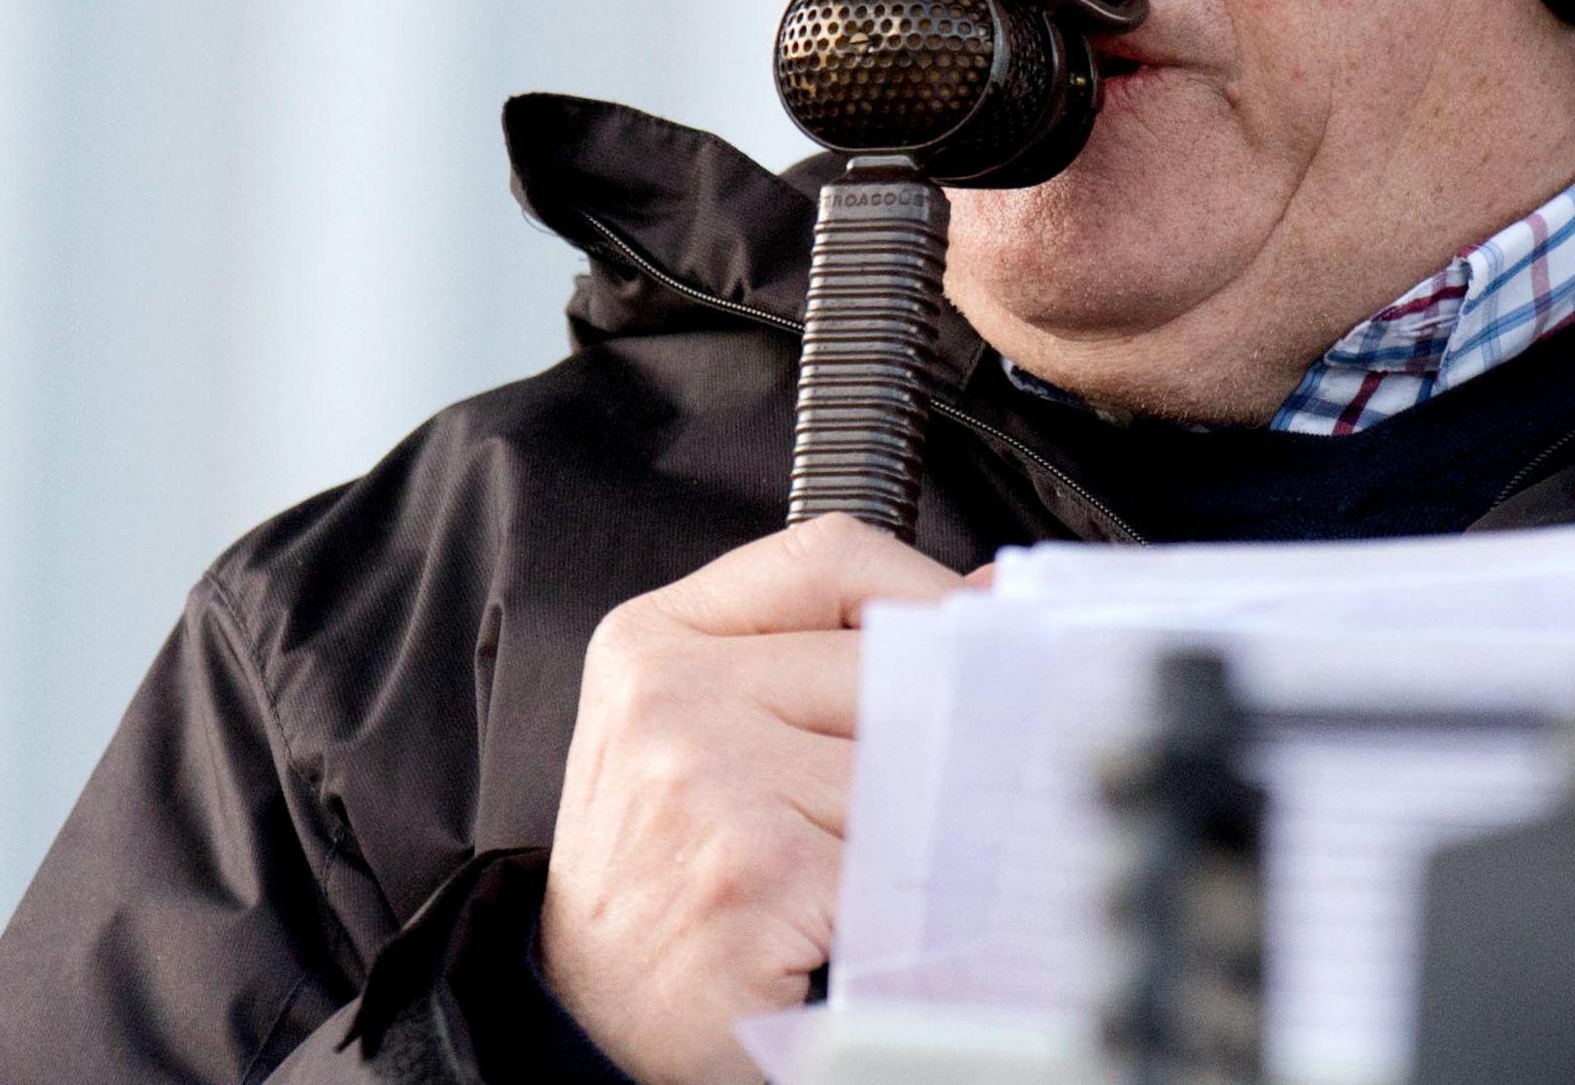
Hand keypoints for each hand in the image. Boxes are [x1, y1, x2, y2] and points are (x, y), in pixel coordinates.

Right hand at [540, 516, 963, 1084]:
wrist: (592, 1017)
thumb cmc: (662, 870)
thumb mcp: (700, 730)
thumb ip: (817, 650)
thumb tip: (982, 599)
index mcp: (653, 641)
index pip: (831, 558)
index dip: (923, 592)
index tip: (973, 635)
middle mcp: (671, 695)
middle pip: (889, 658)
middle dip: (938, 730)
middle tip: (932, 789)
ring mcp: (712, 777)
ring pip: (910, 759)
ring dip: (927, 821)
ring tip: (879, 865)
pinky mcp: (761, 866)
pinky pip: (902, 850)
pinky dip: (911, 892)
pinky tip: (863, 920)